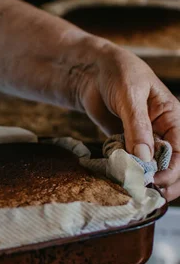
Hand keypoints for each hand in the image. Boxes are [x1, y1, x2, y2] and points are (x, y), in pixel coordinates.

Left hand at [78, 40, 179, 200]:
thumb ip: (137, 127)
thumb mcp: (129, 97)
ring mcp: (142, 137)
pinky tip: (116, 178)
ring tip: (131, 190)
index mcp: (172, 117)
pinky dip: (125, 170)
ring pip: (149, 165)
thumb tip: (144, 158)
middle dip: (161, 180)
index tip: (155, 181)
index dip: (172, 170)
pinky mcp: (124, 141)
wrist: (90, 69)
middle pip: (170, 163)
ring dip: (142, 178)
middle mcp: (161, 130)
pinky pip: (129, 160)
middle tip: (145, 193)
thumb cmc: (118, 73)